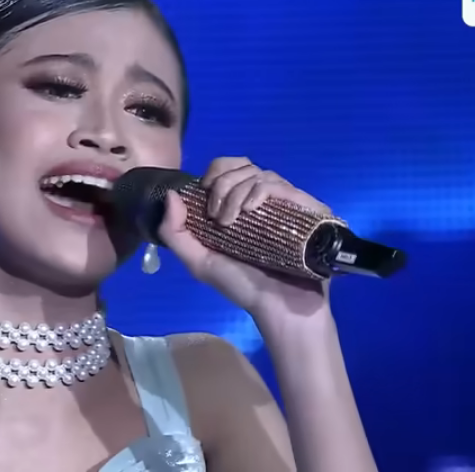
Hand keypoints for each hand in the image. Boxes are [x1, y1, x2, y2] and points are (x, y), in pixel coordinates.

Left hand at [156, 156, 332, 320]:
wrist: (281, 308)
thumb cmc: (243, 286)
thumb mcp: (199, 262)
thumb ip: (175, 233)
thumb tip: (170, 195)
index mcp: (238, 206)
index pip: (227, 168)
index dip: (214, 173)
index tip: (204, 195)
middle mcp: (262, 200)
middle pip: (242, 164)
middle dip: (222, 183)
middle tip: (217, 216)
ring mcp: (284, 203)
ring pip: (258, 173)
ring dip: (237, 190)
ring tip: (232, 221)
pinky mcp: (304, 208)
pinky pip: (278, 184)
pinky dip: (258, 190)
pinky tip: (250, 209)